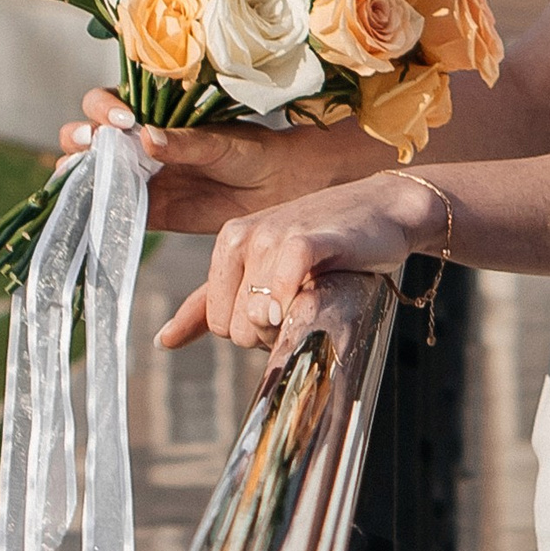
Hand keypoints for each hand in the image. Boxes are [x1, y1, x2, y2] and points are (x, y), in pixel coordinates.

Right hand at [57, 91, 330, 235]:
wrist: (276, 188)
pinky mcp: (148, 210)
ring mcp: (138, 177)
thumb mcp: (219, 141)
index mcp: (151, 114)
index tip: (123, 119)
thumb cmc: (250, 150)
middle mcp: (136, 143)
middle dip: (78, 136)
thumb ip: (184, 142)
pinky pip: (114, 210)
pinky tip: (90, 211)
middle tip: (92, 143)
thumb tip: (145, 137)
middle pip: (87, 135)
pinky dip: (97, 211)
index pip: (108, 103)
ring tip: (82, 176)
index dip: (104, 108)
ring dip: (79, 174)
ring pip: (93, 173)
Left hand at [162, 171, 444, 350]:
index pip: (219, 322)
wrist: (386, 209)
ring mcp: (273, 236)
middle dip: (272, 332)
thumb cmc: (328, 242)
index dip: (256, 330)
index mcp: (228, 241)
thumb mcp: (262, 268)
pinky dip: (295, 304)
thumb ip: (211, 303)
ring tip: (317, 291)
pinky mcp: (306, 241)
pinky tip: (315, 291)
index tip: (285, 306)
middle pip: (237, 328)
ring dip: (292, 323)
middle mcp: (243, 235)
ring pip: (258, 320)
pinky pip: (281, 290)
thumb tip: (163, 341)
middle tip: (305, 300)